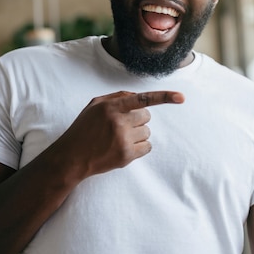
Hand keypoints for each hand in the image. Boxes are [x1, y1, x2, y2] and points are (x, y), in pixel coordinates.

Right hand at [54, 90, 183, 177]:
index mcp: (111, 106)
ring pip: (147, 132)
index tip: (181, 98)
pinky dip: (140, 147)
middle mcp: (118, 121)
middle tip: (122, 126)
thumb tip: (138, 96)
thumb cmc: (84, 128)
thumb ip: (117, 97)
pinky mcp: (126, 155)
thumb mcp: (94, 105)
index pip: (142, 99)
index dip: (164, 97)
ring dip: (138, 134)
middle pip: (147, 117)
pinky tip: (124, 147)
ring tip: (119, 138)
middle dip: (138, 120)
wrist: (72, 157)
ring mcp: (122, 140)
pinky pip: (147, 147)